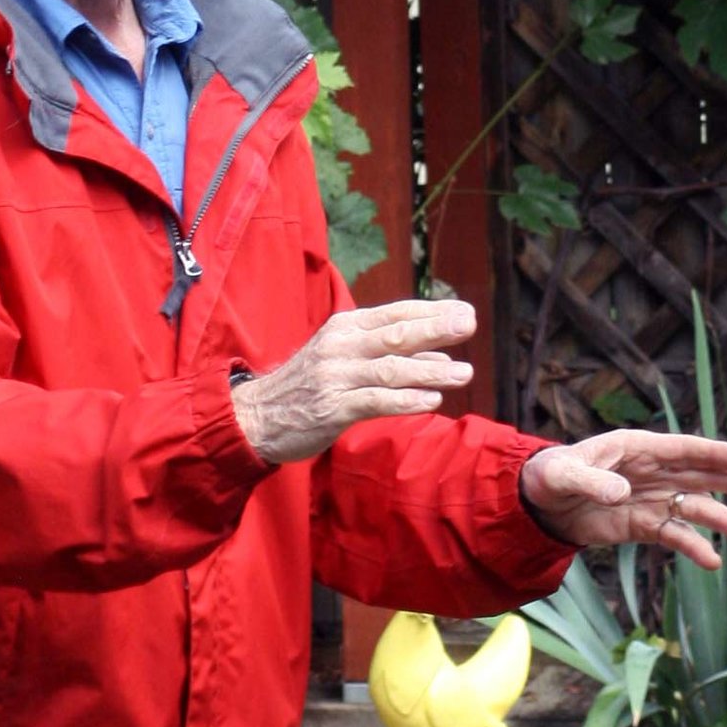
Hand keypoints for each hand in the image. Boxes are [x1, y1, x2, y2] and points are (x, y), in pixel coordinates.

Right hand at [234, 300, 476, 466]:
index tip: (465, 311)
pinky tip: (432, 401)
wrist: (258, 416)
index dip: (431, 312)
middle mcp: (340, 346)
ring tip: (463, 373)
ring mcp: (335, 376)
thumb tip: (440, 353)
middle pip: (395, 334)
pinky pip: (375, 401)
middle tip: (468, 325)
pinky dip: (405, 401)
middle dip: (435, 329)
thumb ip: (390, 353)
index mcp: (345, 327)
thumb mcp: (345, 357)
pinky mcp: (332, 407)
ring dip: (430, 370)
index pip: (394, 313)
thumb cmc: (310, 385)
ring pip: (390, 369)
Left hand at [519, 433, 726, 569]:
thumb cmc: (549, 476)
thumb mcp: (562, 475)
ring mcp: (651, 500)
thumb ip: (590, 482)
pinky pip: (673, 536)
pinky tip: (712, 561)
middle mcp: (652, 472)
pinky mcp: (643, 526)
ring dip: (722, 519)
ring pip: (695, 508)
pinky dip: (692, 548)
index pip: (683, 449)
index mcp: (637, 448)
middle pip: (702, 475)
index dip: (713, 452)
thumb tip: (621, 493)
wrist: (538, 506)